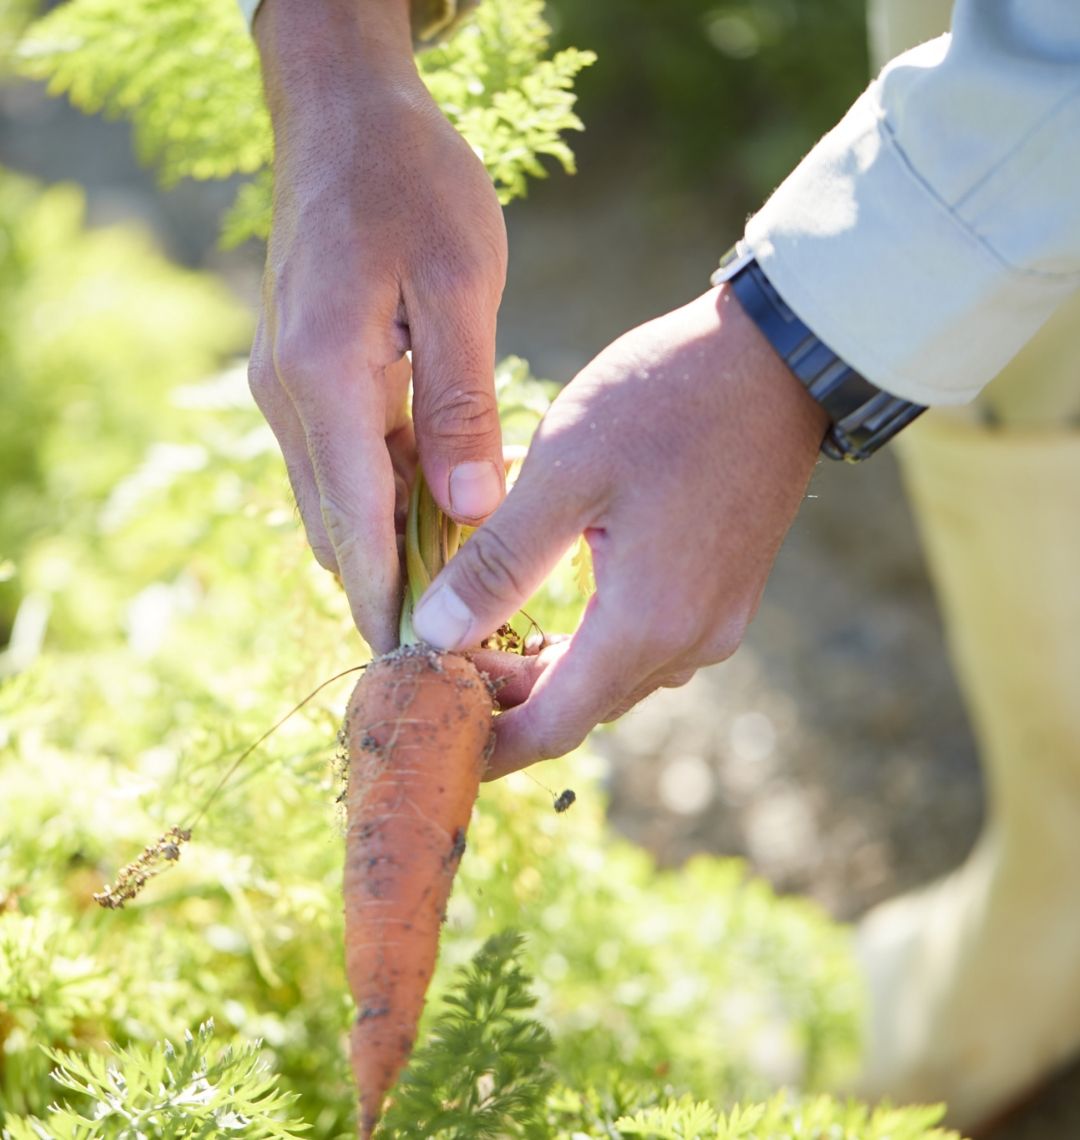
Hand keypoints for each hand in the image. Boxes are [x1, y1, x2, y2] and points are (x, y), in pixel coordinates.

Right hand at [247, 0, 507, 652]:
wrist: (346, 116)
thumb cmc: (412, 184)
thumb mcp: (458, 283)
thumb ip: (462, 400)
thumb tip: (470, 508)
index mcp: (325, 375)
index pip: (354, 521)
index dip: (385, 598)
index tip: (415, 666)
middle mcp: (291, 394)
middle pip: (337, 524)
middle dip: (386, 588)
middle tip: (452, 644)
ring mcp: (290, 385)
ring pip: (338, 498)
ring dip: (386, 547)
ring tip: (454, 595)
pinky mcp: (306, 375)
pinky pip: (345, 460)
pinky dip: (385, 498)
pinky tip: (438, 515)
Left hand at [413, 286, 828, 775]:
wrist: (778, 358)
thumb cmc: (664, 402)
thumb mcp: (564, 473)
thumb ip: (498, 563)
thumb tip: (434, 633)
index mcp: (645, 624)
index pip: (553, 728)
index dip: (490, 746)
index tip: (437, 740)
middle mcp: (690, 641)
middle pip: (583, 707)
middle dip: (509, 699)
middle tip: (443, 662)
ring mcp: (717, 620)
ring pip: (614, 678)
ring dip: (550, 671)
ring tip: (485, 630)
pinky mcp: (726, 592)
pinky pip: (647, 645)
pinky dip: (592, 644)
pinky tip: (555, 605)